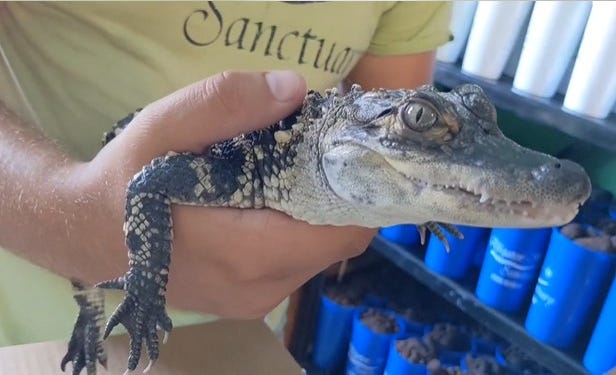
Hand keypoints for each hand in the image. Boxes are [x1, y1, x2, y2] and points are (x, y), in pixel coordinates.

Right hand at [69, 71, 375, 318]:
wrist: (87, 234)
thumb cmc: (127, 180)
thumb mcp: (167, 126)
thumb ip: (230, 104)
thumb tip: (296, 90)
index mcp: (247, 252)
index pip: (342, 234)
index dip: (356, 193)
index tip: (346, 155)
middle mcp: (259, 289)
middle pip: (337, 245)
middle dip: (338, 199)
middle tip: (317, 156)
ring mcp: (254, 303)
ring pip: (319, 257)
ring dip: (318, 216)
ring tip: (291, 177)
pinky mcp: (247, 303)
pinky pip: (295, 267)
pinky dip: (297, 234)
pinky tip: (270, 205)